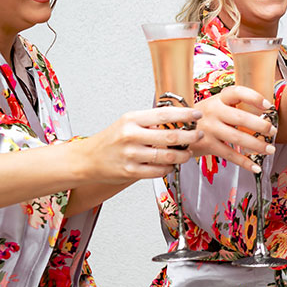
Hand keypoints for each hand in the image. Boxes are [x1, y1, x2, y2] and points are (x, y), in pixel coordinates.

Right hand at [79, 106, 203, 183]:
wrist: (88, 159)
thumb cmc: (111, 140)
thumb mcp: (127, 122)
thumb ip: (150, 122)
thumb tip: (179, 120)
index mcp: (131, 119)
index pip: (164, 114)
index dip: (184, 115)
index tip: (197, 115)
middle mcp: (131, 136)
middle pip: (170, 137)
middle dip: (190, 137)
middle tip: (198, 135)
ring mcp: (131, 155)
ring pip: (167, 157)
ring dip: (183, 155)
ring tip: (187, 153)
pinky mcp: (131, 172)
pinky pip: (158, 171)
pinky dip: (169, 168)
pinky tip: (171, 164)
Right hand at [190, 85, 274, 171]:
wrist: (176, 130)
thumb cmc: (203, 117)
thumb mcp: (215, 106)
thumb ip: (233, 107)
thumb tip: (263, 113)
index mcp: (217, 99)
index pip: (237, 93)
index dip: (254, 97)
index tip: (268, 106)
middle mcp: (213, 112)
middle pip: (240, 117)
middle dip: (260, 125)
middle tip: (273, 131)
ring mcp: (209, 129)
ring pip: (237, 138)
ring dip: (257, 145)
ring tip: (270, 149)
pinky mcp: (207, 145)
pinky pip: (230, 155)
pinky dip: (245, 163)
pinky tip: (256, 167)